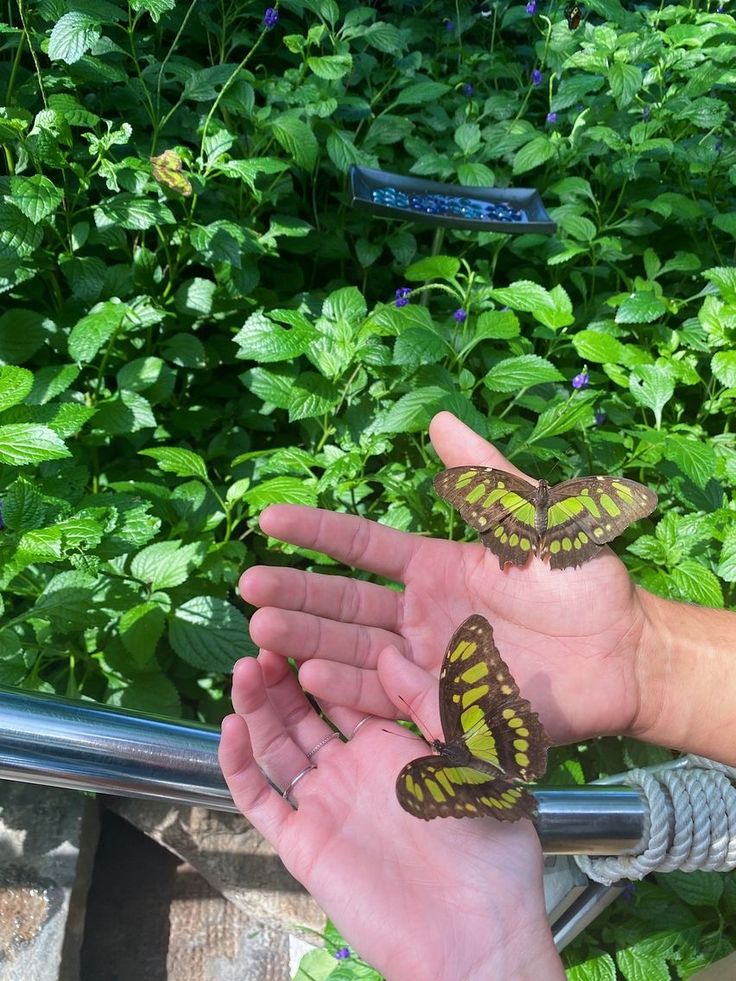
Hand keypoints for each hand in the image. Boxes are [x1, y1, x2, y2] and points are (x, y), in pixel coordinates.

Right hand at [219, 647, 562, 980]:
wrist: (476, 934)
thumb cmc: (488, 848)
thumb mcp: (471, 758)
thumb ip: (429, 704)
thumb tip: (388, 651)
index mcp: (394, 748)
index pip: (347, 692)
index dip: (322, 660)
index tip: (303, 622)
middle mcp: (354, 770)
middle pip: (305, 713)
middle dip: (283, 676)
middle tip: (262, 636)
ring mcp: (325, 804)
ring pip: (278, 746)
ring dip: (258, 707)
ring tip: (243, 667)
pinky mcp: (303, 841)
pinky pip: (261, 798)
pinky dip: (240, 765)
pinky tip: (232, 726)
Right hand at [243, 412, 651, 745]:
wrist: (623, 652)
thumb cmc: (580, 582)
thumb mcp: (531, 519)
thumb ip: (485, 477)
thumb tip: (438, 418)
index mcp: (433, 569)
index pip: (360, 547)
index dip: (315, 532)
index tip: (267, 519)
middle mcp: (418, 616)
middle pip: (343, 603)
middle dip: (295, 592)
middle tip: (247, 585)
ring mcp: (427, 663)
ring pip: (353, 651)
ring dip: (308, 640)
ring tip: (263, 629)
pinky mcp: (443, 707)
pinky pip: (389, 698)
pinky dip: (350, 689)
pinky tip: (311, 675)